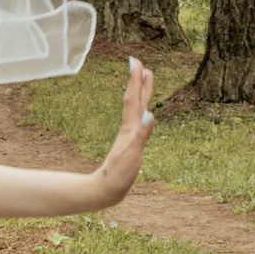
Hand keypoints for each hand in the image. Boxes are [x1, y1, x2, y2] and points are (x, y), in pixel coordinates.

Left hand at [90, 55, 156, 206]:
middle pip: (134, 100)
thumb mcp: (131, 155)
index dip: (137, 82)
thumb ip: (141, 135)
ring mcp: (128, 136)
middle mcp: (129, 129)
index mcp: (130, 129)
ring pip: (135, 109)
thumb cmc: (118, 175)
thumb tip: (150, 114)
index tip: (137, 62)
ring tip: (145, 78)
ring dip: (140, 92)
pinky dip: (141, 111)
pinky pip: (136, 121)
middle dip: (138, 81)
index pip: (134, 100)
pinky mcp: (129, 144)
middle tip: (138, 62)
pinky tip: (144, 111)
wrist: (105, 191)